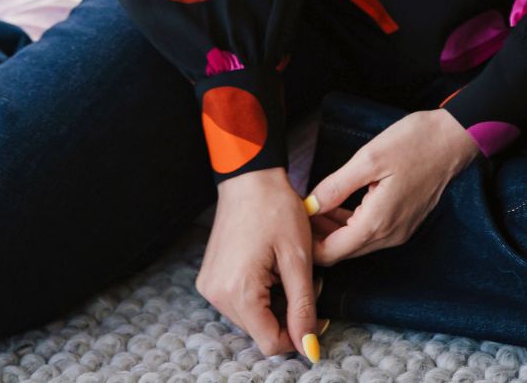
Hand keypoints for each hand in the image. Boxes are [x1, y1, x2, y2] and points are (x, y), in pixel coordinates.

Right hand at [195, 165, 325, 359]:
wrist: (250, 177)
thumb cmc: (276, 208)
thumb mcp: (298, 257)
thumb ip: (303, 306)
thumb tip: (309, 348)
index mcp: (239, 292)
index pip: (270, 342)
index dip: (298, 335)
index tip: (317, 314)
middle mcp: (217, 295)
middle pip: (260, 330)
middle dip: (287, 314)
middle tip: (304, 280)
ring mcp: (210, 287)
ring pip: (251, 318)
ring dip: (273, 303)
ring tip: (285, 269)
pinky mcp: (209, 278)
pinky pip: (239, 301)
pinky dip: (258, 293)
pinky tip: (269, 266)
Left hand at [303, 108, 479, 264]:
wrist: (453, 139)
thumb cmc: (414, 143)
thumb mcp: (369, 159)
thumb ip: (336, 186)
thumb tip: (309, 204)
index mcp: (377, 223)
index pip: (331, 252)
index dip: (307, 243)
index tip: (291, 224)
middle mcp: (389, 235)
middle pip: (343, 251)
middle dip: (317, 237)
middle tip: (297, 214)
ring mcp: (398, 231)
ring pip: (356, 243)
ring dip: (333, 230)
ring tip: (313, 207)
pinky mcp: (404, 222)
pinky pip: (370, 232)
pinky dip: (350, 224)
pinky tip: (338, 205)